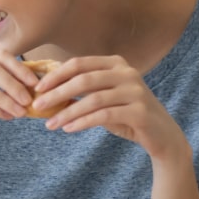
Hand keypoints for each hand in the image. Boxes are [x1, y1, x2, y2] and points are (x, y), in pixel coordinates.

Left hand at [34, 55, 188, 160]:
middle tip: (37, 105)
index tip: (37, 88)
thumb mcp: (103, 98)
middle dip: (57, 93)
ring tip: (50, 124)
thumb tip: (46, 90)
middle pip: (84, 79)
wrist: (161, 135)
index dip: (56, 75)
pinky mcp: (139, 111)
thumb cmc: (126, 115)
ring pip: (93, 99)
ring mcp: (135, 91)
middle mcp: (127, 73)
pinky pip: (104, 115)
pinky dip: (82, 122)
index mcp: (116, 63)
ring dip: (67, 112)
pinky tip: (68, 129)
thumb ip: (82, 91)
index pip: (80, 64)